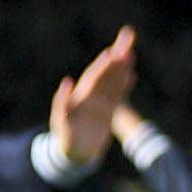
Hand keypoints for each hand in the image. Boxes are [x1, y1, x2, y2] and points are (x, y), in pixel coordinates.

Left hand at [47, 28, 139, 158]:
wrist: (72, 154)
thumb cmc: (65, 140)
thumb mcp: (61, 123)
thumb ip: (62, 102)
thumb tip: (67, 82)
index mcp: (81, 96)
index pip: (96, 76)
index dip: (105, 64)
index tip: (114, 51)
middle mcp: (91, 95)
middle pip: (106, 72)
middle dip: (117, 56)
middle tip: (128, 37)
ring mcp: (99, 102)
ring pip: (113, 80)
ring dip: (121, 66)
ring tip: (130, 51)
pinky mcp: (106, 111)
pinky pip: (117, 94)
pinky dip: (122, 84)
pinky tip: (130, 74)